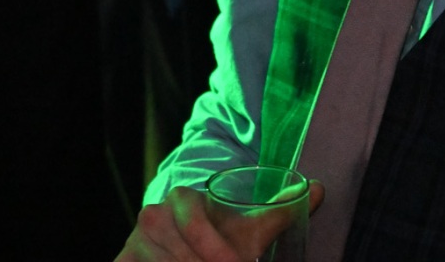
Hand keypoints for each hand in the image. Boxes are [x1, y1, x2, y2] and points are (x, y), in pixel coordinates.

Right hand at [112, 182, 323, 260]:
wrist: (177, 235)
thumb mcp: (248, 223)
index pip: (197, 227)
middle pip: (183, 257)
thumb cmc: (219, 232)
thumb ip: (282, 209)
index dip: (220, 252)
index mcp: (182, 199)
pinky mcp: (125, 260)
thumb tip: (320, 189)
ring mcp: (136, 241)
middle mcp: (153, 216)